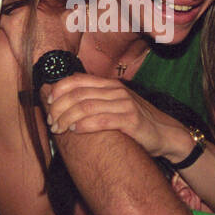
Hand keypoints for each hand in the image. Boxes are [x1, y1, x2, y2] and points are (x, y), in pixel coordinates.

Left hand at [44, 72, 187, 159]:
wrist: (166, 134)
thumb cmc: (136, 122)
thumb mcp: (115, 106)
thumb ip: (95, 101)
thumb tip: (66, 104)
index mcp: (109, 85)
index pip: (77, 80)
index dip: (59, 89)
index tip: (49, 102)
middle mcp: (116, 91)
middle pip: (78, 94)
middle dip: (59, 108)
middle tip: (51, 122)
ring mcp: (124, 104)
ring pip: (86, 106)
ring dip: (67, 118)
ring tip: (58, 129)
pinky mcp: (131, 120)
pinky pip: (102, 120)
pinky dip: (85, 125)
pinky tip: (75, 130)